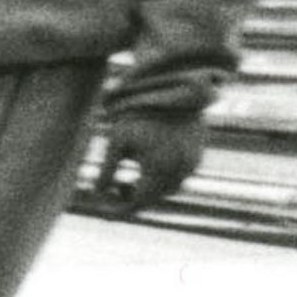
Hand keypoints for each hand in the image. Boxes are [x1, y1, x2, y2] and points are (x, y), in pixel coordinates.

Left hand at [84, 110, 209, 213]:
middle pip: (153, 199)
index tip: (104, 207)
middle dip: (133, 198)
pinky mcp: (198, 157)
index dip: (118, 207)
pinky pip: (178, 177)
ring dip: (149, 190)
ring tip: (130, 179)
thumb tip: (98, 194)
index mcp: (159, 168)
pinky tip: (150, 165)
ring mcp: (192, 164)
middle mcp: (180, 170)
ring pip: (167, 190)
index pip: (137, 202)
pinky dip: (163, 178)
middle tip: (117, 188)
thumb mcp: (116, 140)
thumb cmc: (140, 113)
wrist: (174, 89)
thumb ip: (106, 170)